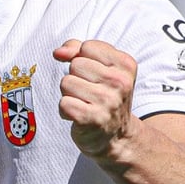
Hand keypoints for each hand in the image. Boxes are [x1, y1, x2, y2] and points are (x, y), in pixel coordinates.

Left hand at [52, 39, 138, 158]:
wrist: (116, 136)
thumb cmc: (104, 96)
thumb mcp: (99, 67)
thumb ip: (77, 50)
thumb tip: (58, 52)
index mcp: (126, 64)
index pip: (87, 47)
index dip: (84, 60)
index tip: (95, 76)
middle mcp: (120, 82)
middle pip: (75, 65)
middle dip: (76, 78)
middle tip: (90, 93)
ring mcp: (108, 102)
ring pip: (66, 83)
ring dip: (70, 95)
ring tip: (84, 104)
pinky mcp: (93, 119)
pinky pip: (63, 103)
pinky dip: (66, 110)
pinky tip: (79, 116)